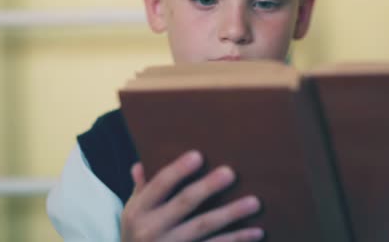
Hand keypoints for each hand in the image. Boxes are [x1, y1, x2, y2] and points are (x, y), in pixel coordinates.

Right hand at [121, 151, 262, 241]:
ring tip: (254, 202)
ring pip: (204, 228)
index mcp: (138, 211)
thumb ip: (141, 189)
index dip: (178, 171)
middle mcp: (151, 230)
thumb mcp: (133, 212)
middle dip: (208, 188)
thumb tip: (141, 165)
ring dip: (231, 215)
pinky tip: (256, 232)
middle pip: (184, 204)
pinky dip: (236, 239)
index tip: (198, 155)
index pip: (159, 185)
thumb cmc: (139, 233)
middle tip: (231, 172)